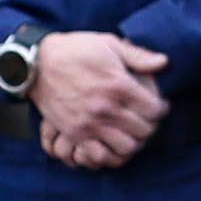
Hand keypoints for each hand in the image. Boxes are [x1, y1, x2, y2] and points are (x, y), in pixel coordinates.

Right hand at [29, 29, 169, 169]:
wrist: (37, 64)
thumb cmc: (75, 50)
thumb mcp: (109, 43)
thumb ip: (138, 55)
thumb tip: (164, 63)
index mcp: (118, 85)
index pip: (155, 110)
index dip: (161, 109)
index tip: (158, 105)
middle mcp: (106, 108)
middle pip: (144, 131)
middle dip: (150, 126)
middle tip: (147, 120)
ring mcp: (89, 124)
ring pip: (126, 148)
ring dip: (134, 142)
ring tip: (132, 132)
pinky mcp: (75, 134)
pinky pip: (100, 156)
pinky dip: (111, 155)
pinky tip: (113, 144)